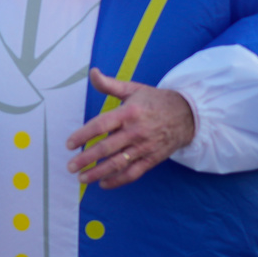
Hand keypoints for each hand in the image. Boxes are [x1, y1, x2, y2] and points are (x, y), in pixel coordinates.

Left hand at [66, 68, 194, 188]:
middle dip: (86, 158)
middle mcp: (135, 131)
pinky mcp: (152, 158)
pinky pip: (134, 172)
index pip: (101, 125)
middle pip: (106, 148)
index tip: (69, 144)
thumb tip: (92, 72)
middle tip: (70, 166)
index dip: (83, 135)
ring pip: (118, 163)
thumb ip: (109, 84)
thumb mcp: (133, 88)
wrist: (188, 114)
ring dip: (98, 172)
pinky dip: (118, 180)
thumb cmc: (154, 100)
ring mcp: (144, 147)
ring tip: (81, 178)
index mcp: (128, 113)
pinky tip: (103, 184)